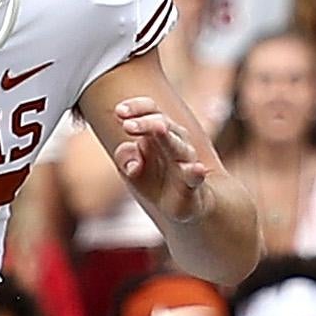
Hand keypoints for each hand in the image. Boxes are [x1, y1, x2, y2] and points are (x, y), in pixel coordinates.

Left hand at [112, 97, 214, 221]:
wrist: (181, 207)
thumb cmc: (153, 180)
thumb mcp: (131, 169)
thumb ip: (124, 157)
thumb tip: (132, 164)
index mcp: (158, 132)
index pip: (150, 110)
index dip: (136, 108)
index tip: (118, 112)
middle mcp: (175, 141)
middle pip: (163, 124)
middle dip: (145, 122)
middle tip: (127, 126)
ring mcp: (186, 162)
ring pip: (179, 146)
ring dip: (168, 138)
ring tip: (160, 129)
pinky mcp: (192, 184)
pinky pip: (195, 176)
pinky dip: (196, 172)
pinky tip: (197, 169)